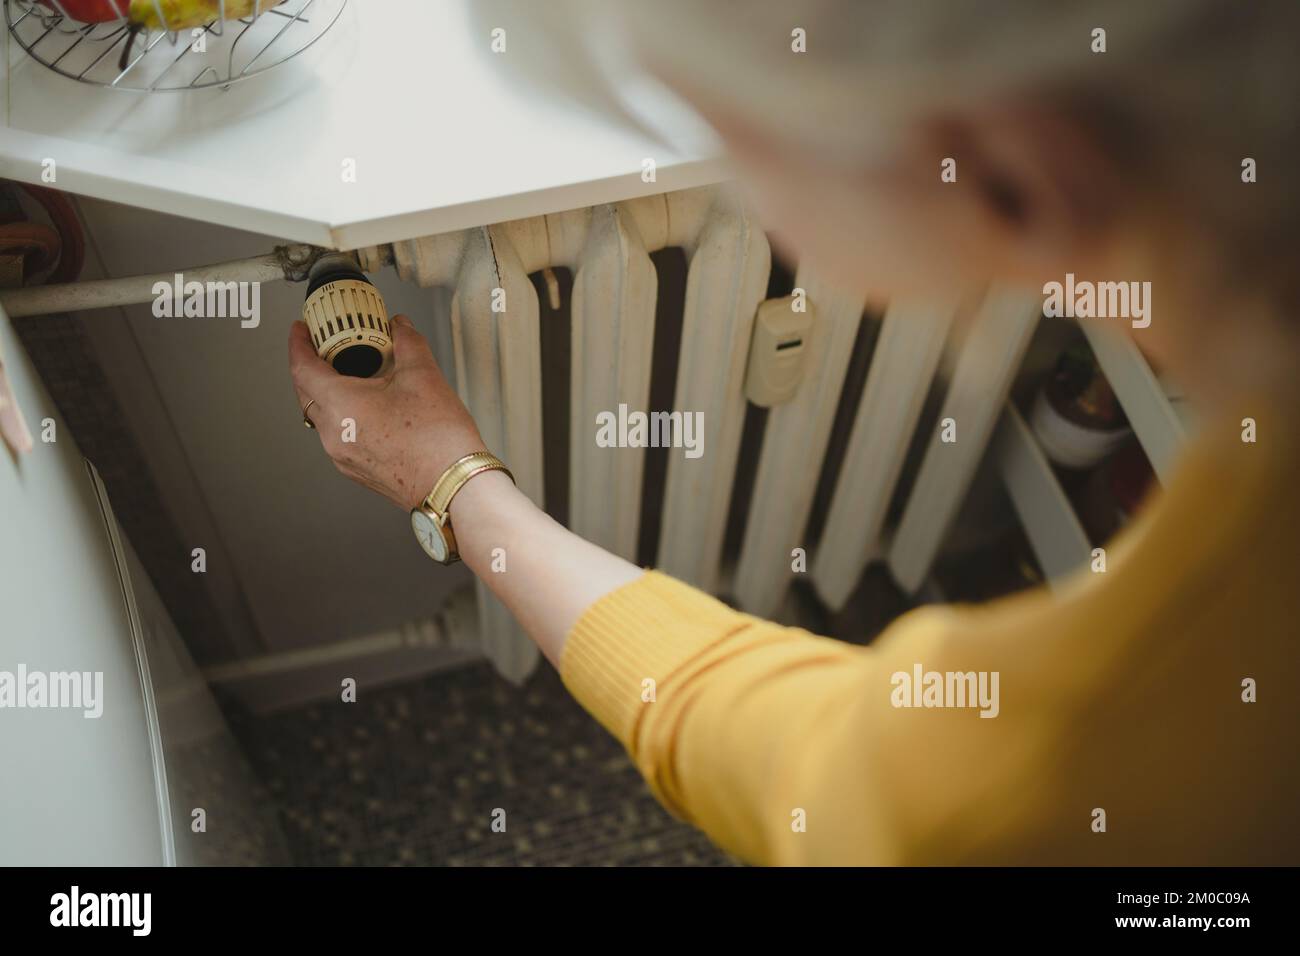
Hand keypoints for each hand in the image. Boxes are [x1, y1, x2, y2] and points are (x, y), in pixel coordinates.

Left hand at [288, 314, 484, 509]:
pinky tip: (372, 408)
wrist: (454, 485)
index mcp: (341, 405)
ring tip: (356, 378)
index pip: (301, 368)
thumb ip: (407, 342)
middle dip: (313, 367)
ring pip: (324, 417)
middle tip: (327, 349)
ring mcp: (344, 457)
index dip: (298, 344)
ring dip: (331, 394)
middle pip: (307, 394)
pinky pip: (340, 436)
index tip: (300, 331)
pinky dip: (346, 416)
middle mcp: (334, 434)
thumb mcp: (423, 375)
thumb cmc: (438, 442)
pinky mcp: (358, 470)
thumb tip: (400, 329)